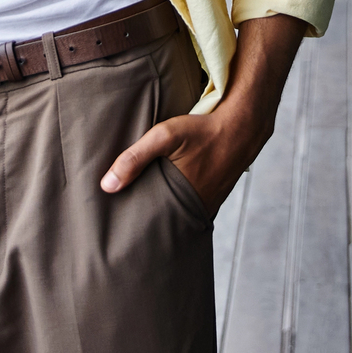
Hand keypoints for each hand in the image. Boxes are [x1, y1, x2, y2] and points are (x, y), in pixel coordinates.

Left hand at [98, 106, 265, 213]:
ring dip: (164, 212)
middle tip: (124, 224)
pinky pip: (191, 206)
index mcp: (183, 201)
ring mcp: (209, 204)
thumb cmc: (204, 129)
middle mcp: (198, 209)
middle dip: (147, 223)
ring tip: (142, 211)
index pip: (153, 225)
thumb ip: (135, 158)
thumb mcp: (165, 136)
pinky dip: (179, 203)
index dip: (136, 226)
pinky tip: (167, 196)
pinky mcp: (215, 196)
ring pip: (179, 214)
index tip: (117, 227)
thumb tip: (107, 186)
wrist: (244, 125)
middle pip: (165, 223)